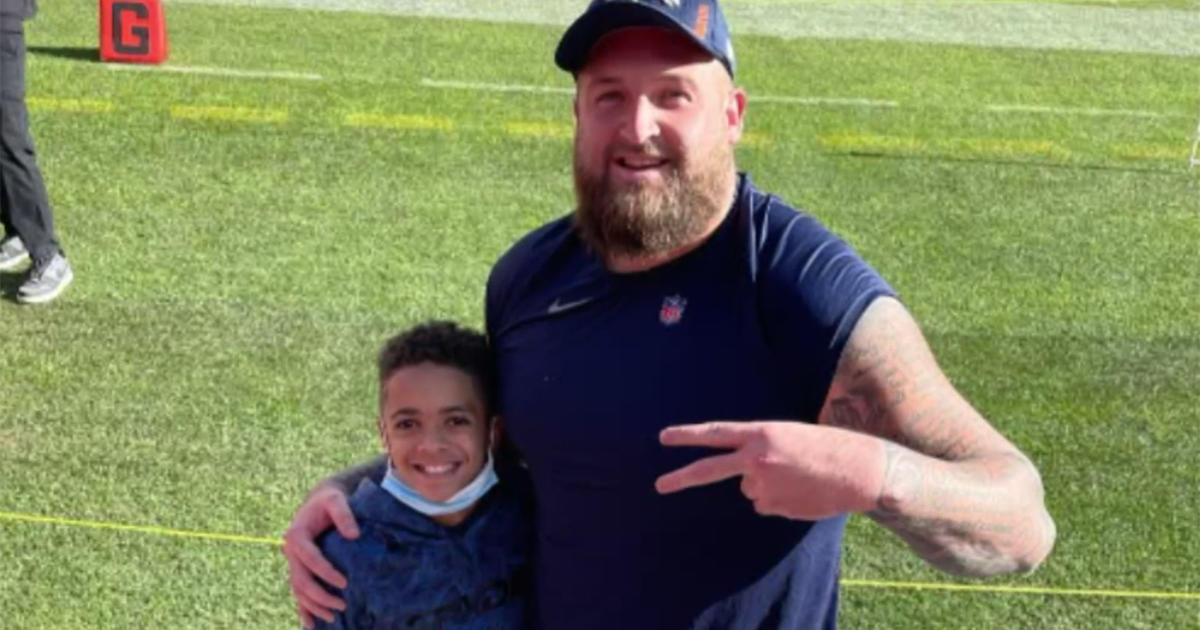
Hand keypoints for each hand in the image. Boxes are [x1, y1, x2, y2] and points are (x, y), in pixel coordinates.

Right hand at [282, 483, 359, 628]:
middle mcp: (290, 552)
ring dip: (313, 606)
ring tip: (333, 617)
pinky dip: (303, 609)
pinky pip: (298, 593)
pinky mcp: (299, 570)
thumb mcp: (337, 500)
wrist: (320, 502)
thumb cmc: (330, 501)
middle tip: (342, 604)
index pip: (310, 558)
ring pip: (298, 591)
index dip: (325, 572)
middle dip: (320, 595)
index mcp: (296, 535)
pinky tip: (311, 624)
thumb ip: (344, 514)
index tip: (344, 582)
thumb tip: (353, 535)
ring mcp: (293, 563)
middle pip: (301, 580)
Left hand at [655, 421, 886, 520]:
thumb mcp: (789, 436)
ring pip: (750, 490)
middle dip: (681, 478)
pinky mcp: (773, 507)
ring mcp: (762, 486)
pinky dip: (780, 501)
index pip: (715, 433)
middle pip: (709, 469)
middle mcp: (755, 459)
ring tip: (799, 477)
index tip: (664, 438)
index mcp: (761, 433)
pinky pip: (766, 505)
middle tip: (659, 485)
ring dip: (768, 486)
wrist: (860, 470)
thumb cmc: (828, 448)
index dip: (687, 435)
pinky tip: (802, 492)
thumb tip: (742, 480)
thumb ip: (759, 450)